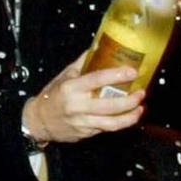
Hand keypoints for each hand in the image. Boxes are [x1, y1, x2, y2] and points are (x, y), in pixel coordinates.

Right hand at [23, 53, 145, 143]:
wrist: (39, 121)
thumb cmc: (53, 95)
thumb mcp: (64, 75)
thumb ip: (83, 62)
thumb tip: (100, 46)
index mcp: (72, 88)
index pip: (97, 79)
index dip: (117, 75)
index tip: (132, 72)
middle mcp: (78, 106)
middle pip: (109, 105)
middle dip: (130, 100)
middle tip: (141, 92)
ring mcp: (82, 122)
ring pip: (111, 123)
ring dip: (129, 116)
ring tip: (140, 108)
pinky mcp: (86, 133)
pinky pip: (106, 129)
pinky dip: (120, 123)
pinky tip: (129, 116)